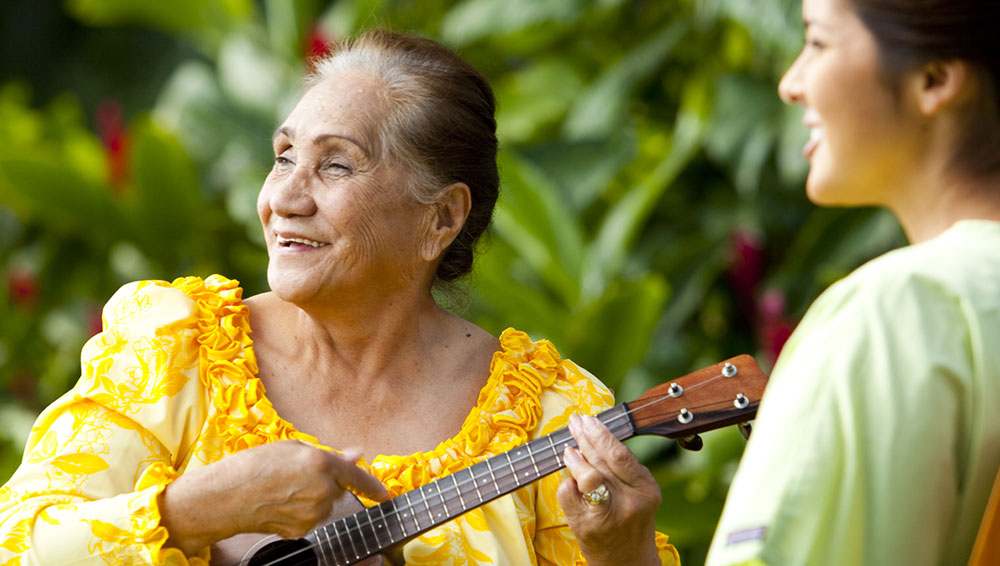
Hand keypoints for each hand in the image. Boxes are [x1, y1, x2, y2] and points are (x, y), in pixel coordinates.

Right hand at [160, 440, 388, 555]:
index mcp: (321, 463)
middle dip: (325, 482)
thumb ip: (329, 455)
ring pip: (325, 505)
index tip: (385, 494)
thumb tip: (357, 456)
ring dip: (313, 497)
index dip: (373, 486)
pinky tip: (280, 504)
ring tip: (283, 489)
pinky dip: (301, 512)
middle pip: (338, 489)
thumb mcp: (291, 448)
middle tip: (295, 475)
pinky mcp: (302, 530)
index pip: (356, 476)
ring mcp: (313, 513)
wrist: (225, 498)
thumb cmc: (254, 466)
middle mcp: (322, 490)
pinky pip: (311, 519)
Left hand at [558, 414, 661, 565]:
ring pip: (587, 477)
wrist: (626, 561)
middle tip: (575, 422)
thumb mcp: (638, 492)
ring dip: (575, 458)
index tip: (590, 419)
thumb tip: (594, 433)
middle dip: (585, 437)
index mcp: (646, 490)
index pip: (621, 456)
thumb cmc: (631, 519)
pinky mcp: (585, 527)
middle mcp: (630, 502)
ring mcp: (607, 516)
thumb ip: (622, 467)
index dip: (602, 434)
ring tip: (568, 449)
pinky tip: (569, 479)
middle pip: (602, 461)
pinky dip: (567, 482)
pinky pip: (569, 494)